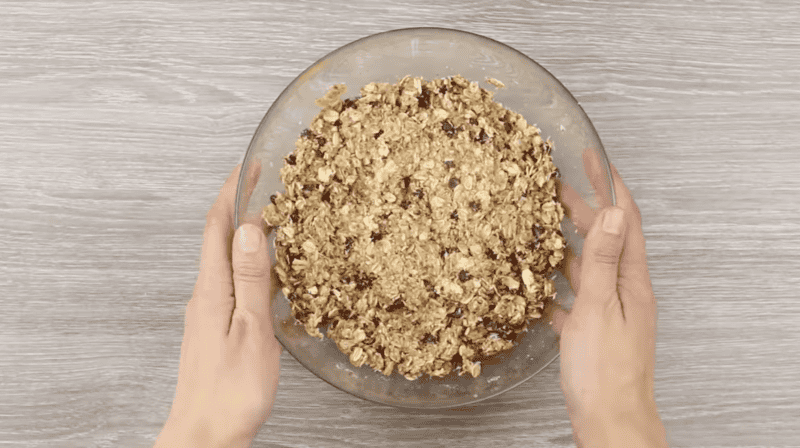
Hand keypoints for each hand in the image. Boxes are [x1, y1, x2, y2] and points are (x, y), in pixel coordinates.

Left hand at [156, 163, 280, 447]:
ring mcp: (208, 312)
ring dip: (245, 232)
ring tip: (270, 217)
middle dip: (239, 204)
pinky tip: (267, 270)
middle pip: (218, 237)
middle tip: (264, 183)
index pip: (218, 226)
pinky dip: (249, 262)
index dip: (232, 191)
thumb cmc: (231, 391)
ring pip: (225, 258)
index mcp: (212, 290)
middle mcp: (204, 295)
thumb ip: (250, 279)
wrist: (206, 434)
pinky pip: (231, 281)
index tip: (249, 165)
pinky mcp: (215, 327)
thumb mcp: (250, 330)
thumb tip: (250, 229)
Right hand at [553, 151, 667, 447]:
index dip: (609, 184)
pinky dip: (556, 283)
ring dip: (566, 242)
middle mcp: (623, 290)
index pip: (623, 218)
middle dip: (583, 206)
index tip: (592, 157)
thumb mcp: (599, 307)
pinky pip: (573, 297)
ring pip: (586, 265)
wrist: (608, 421)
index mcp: (630, 280)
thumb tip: (611, 211)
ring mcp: (608, 311)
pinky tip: (536, 282)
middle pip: (604, 237)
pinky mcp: (592, 330)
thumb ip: (601, 260)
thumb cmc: (603, 370)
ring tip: (543, 223)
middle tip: (557, 184)